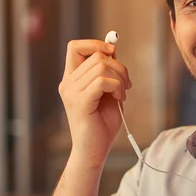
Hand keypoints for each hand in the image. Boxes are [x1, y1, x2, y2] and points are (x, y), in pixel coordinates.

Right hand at [59, 40, 131, 166]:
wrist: (95, 151)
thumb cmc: (102, 125)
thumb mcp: (108, 92)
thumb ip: (108, 72)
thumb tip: (113, 48)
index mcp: (72, 79)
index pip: (75, 47)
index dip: (96, 44)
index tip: (113, 54)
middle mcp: (68, 83)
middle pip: (96, 55)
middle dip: (119, 66)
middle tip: (126, 85)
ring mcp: (71, 92)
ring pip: (101, 66)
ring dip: (120, 79)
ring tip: (122, 95)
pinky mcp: (80, 102)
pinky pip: (103, 81)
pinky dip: (117, 87)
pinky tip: (120, 99)